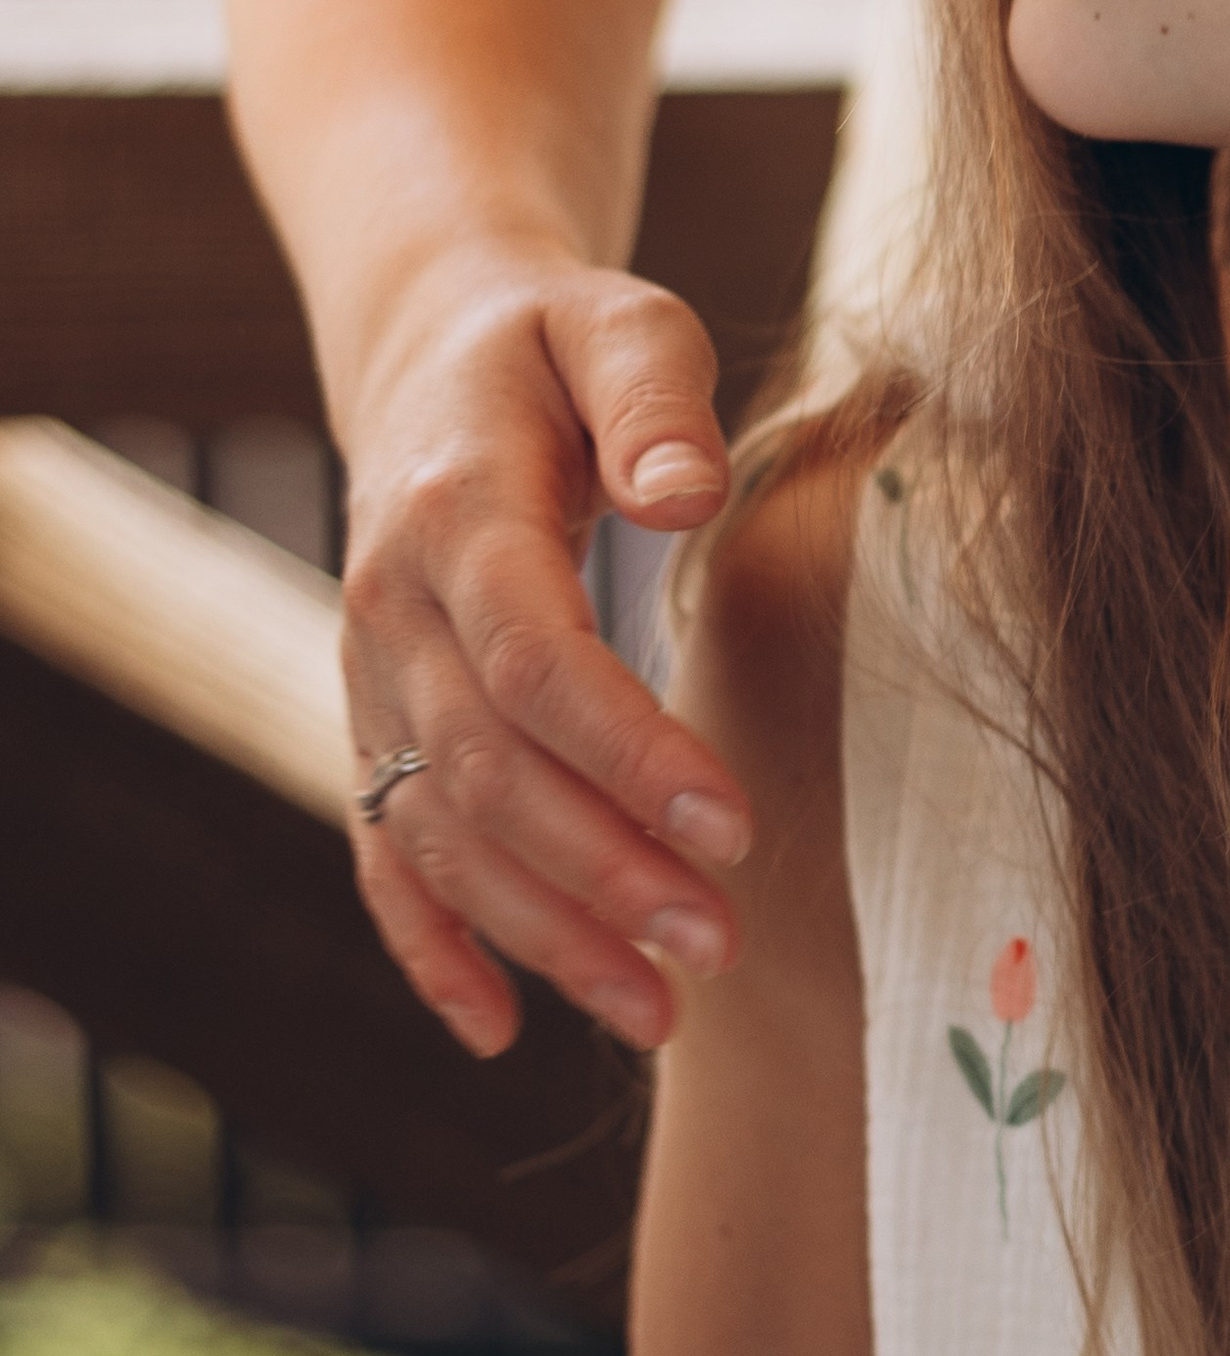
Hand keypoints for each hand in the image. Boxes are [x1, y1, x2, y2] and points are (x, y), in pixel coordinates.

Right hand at [338, 249, 750, 1056]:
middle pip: (485, 771)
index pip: (532, 660)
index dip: (625, 753)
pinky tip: (500, 1029)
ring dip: (542, 933)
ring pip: (437, 833)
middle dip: (600, 872)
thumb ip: (657, 398)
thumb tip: (686, 497)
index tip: (733, 825)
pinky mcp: (375, 722)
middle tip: (719, 946)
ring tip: (660, 1015)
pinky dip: (431, 947)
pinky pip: (382, 850)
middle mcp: (392, 608)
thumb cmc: (558, 342)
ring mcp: (371, 675)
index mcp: (455, 512)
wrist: (434, 350)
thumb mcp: (619, 325)